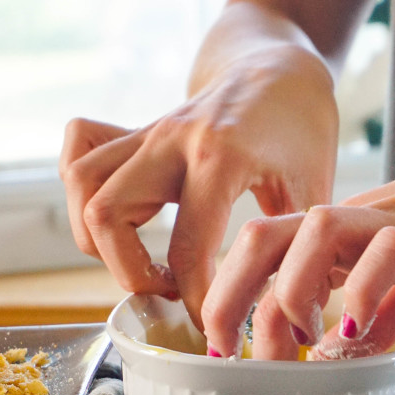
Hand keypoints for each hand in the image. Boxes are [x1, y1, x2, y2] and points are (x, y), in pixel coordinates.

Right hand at [60, 13, 338, 332]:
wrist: (280, 67)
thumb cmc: (302, 125)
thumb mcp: (315, 186)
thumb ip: (299, 246)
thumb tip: (296, 310)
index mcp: (220, 156)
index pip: (188, 248)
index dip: (198, 301)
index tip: (217, 327)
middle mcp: (171, 140)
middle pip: (105, 215)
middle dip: (128, 273)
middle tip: (169, 291)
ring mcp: (147, 132)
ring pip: (80, 183)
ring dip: (97, 237)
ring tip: (143, 260)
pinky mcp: (135, 131)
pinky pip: (80, 151)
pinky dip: (81, 187)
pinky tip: (117, 213)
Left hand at [201, 90, 394, 357]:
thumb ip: (388, 312)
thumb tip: (343, 354)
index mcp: (359, 229)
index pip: (268, 247)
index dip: (230, 297)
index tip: (226, 352)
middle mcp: (370, 220)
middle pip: (266, 234)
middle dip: (229, 298)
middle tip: (232, 356)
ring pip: (314, 232)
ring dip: (290, 294)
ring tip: (303, 343)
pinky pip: (392, 249)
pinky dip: (364, 291)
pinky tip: (360, 331)